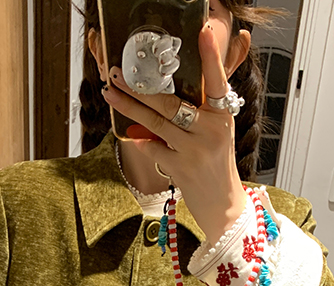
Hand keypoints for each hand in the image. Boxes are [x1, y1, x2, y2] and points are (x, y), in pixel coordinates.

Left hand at [103, 23, 246, 245]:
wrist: (221, 205)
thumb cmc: (215, 163)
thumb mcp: (217, 131)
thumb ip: (202, 106)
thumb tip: (175, 82)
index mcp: (223, 115)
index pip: (217, 80)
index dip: (210, 56)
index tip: (204, 31)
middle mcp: (211, 129)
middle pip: (170, 101)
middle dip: (139, 86)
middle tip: (117, 72)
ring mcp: (195, 149)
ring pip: (155, 121)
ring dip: (128, 106)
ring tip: (110, 92)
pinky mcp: (181, 168)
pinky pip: (153, 147)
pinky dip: (141, 141)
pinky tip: (132, 134)